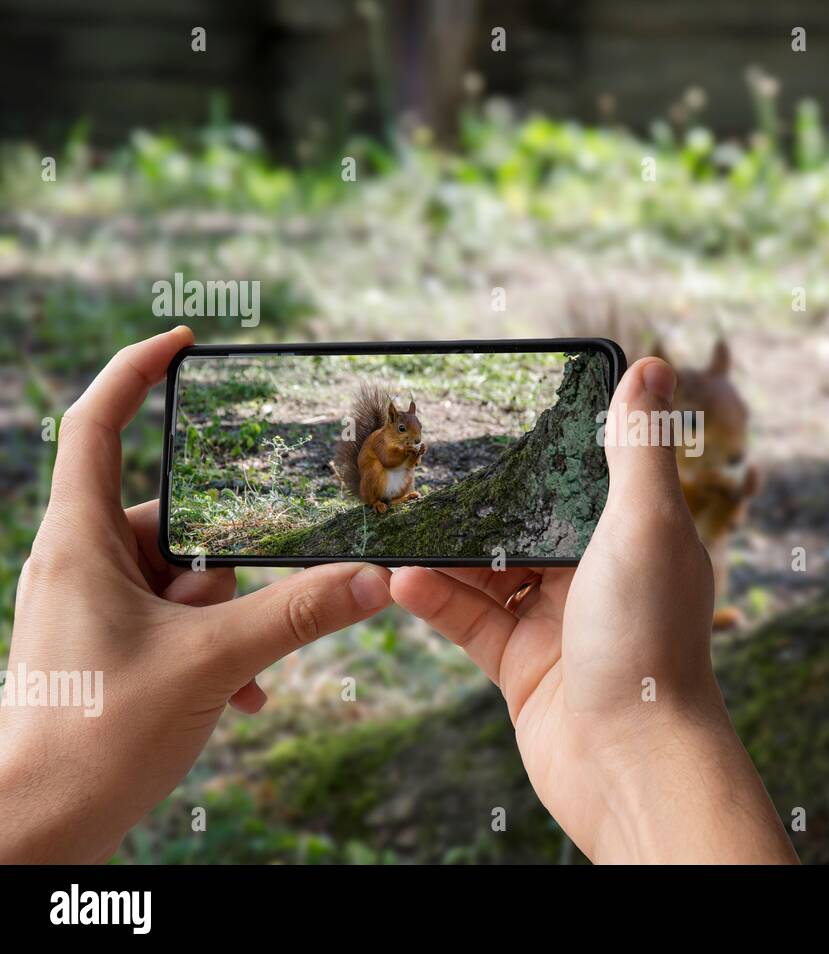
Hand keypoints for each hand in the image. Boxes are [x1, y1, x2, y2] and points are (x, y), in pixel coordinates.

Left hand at [0, 327, 393, 862]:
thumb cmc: (93, 740)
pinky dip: (214, 646)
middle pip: (174, 518)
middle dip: (225, 566)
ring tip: (236, 671)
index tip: (188, 342)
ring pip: (185, 576)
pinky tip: (239, 691)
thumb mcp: (211, 663)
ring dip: (227, 618)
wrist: (39, 828)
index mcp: (80, 542)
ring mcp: (94, 605)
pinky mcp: (109, 643)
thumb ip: (297, 613)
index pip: (97, 425)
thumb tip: (373, 577)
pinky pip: (177, 619)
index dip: (137, 371)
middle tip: (235, 617)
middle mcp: (82, 563)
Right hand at [390, 358, 796, 862]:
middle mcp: (597, 575)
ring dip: (445, 550)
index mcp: (634, 536)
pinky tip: (400, 578)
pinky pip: (469, 619)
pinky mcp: (520, 665)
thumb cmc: (650, 638)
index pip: (582, 475)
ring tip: (394, 518)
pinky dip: (435, 598)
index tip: (494, 411)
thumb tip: (654, 365)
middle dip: (478, 497)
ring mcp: (556, 621)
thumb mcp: (643, 525)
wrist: (631, 762)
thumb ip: (638, 447)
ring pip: (488, 570)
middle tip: (419, 463)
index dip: (543, 446)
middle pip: (526, 522)